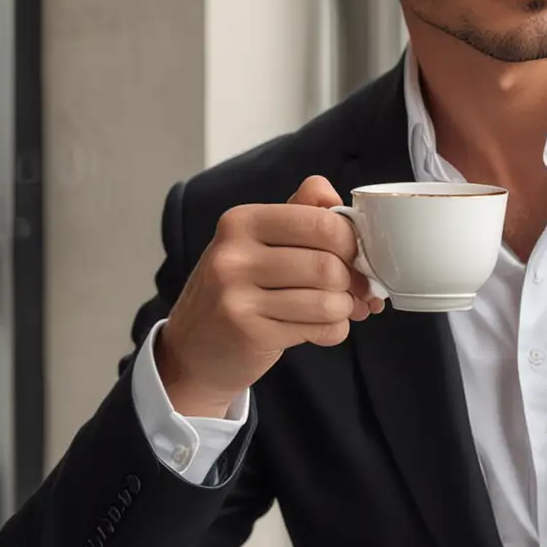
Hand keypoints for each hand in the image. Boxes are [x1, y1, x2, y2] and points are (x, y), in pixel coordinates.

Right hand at [156, 175, 383, 415]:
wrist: (192, 348)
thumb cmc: (236, 290)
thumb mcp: (257, 242)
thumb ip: (298, 212)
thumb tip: (336, 199)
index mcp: (242, 222)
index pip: (322, 222)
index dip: (352, 242)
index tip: (355, 255)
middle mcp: (235, 255)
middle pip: (328, 264)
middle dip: (353, 280)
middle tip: (355, 289)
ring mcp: (238, 297)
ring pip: (328, 301)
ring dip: (344, 308)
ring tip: (336, 309)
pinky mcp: (250, 334)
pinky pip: (321, 329)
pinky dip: (334, 330)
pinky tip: (319, 328)